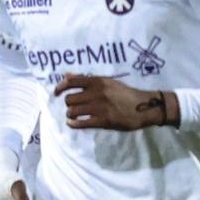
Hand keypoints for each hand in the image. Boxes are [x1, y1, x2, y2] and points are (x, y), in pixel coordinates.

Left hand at [56, 74, 176, 130]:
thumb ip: (86, 80)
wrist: (143, 107)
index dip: (59, 88)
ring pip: (72, 111)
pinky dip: (74, 124)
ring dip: (71, 114)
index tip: (56, 93)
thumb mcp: (107, 82)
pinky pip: (81, 123)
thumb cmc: (125, 94)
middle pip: (69, 99)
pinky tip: (73, 124)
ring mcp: (100, 108)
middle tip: (74, 107)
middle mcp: (97, 93)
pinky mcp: (103, 121)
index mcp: (98, 81)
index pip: (71, 82)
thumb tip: (65, 75)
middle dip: (69, 104)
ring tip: (75, 115)